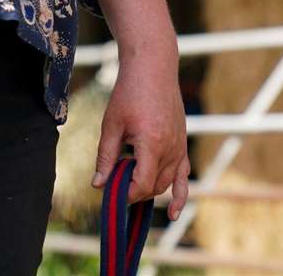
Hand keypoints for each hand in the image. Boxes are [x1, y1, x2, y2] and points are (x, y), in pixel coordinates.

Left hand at [92, 52, 189, 219]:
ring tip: (129, 188)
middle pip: (154, 186)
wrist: (152, 69)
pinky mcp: (182, 144)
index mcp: (153, 144)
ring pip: (167, 182)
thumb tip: (98, 184)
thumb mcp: (111, 124)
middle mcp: (171, 149)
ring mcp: (180, 147)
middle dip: (134, 191)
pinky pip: (183, 175)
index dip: (126, 193)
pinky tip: (173, 213)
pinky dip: (179, 194)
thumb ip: (106, 157)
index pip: (143, 183)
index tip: (111, 192)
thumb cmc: (129, 93)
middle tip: (114, 185)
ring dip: (149, 189)